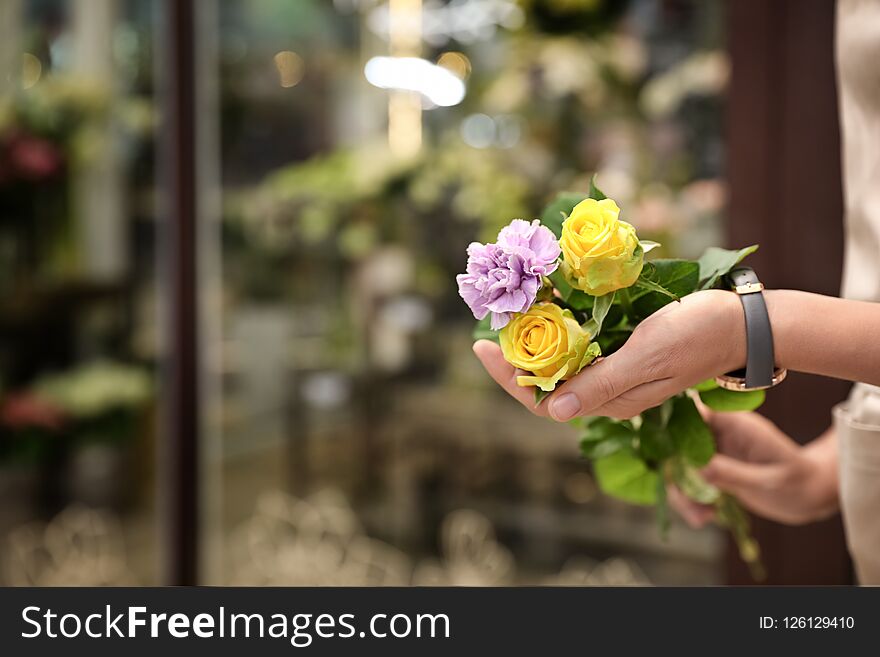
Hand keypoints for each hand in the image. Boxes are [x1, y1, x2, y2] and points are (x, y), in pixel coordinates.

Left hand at [473, 289, 745, 420]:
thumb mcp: (647, 357)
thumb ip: (603, 383)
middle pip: (547, 384)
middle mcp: (608, 392)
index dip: (509, 378)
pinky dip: (559, 331)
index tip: (481, 348)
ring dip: (533, 344)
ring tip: (508, 316)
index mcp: (611, 401)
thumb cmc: (697, 336)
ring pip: (562, 365)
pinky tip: (546, 310)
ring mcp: (616, 372)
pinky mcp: (625, 352)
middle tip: (487, 328)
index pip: (545, 401)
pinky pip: (582, 347)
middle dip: (513, 359)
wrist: (742, 322)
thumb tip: (554, 411)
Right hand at [669, 411, 838, 526]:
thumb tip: (699, 468)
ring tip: (702, 517)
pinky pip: (688, 481)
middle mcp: (719, 433)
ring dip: (682, 493)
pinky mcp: (711, 468)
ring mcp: (713, 451)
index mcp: (734, 423)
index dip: (671, 426)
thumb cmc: (799, 482)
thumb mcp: (769, 481)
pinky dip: (691, 501)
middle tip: (688, 500)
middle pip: (676, 441)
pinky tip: (705, 517)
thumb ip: (734, 473)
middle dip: (675, 472)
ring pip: (678, 465)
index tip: (662, 451)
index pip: (692, 412)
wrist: (809, 495)